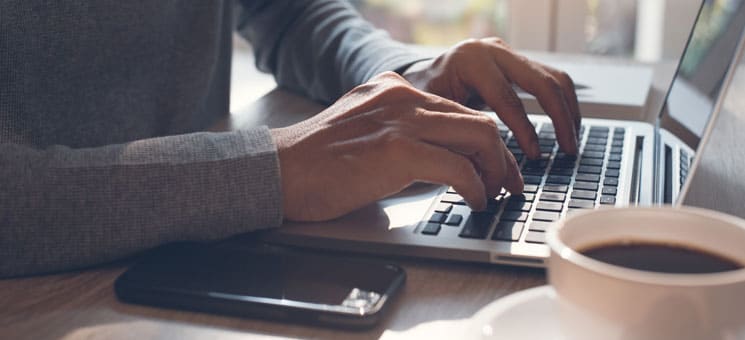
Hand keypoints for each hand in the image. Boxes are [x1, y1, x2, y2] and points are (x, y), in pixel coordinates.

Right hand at [271, 72, 521, 221]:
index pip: (458, 110)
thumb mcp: (363, 132)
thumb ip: (399, 133)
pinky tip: (474, 200)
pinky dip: (476, 186)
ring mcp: (402, 120)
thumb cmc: (314, 162)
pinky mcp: (398, 150)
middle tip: (509, 183)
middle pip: (478, 120)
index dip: (484, 141)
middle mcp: (403, 97)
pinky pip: (458, 166)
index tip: (495, 165)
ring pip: (479, 136)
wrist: (278, 170)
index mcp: (394, 90)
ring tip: (495, 194)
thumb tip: (438, 159)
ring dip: (496, 170)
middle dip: (502, 156)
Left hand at [402, 37, 581, 157]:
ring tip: (571, 142)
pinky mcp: (518, 61)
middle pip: (542, 82)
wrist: (420, 77)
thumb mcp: (433, 113)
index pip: (508, 98)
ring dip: (568, 111)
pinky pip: (551, 79)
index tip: (535, 156)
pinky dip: (563, 103)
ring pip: (554, 77)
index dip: (525, 130)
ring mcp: (508, 53)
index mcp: (470, 61)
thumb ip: (461, 131)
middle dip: (560, 118)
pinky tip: (566, 127)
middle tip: (568, 150)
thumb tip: (490, 165)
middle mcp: (493, 51)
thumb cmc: (421, 98)